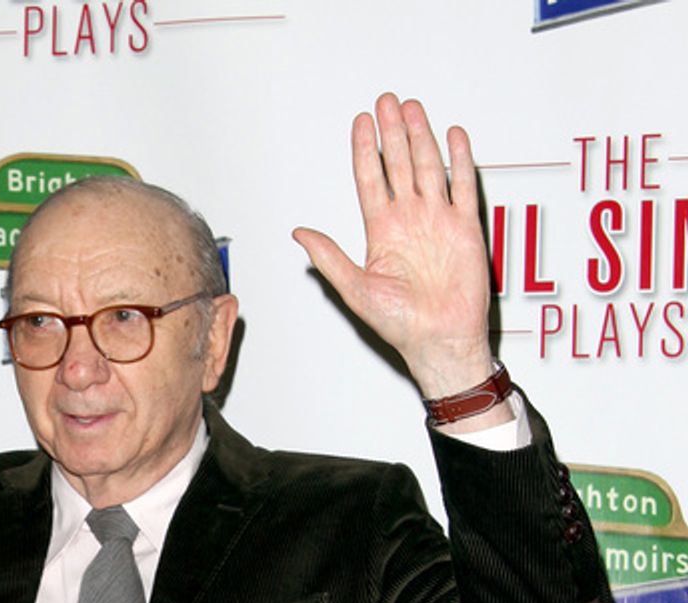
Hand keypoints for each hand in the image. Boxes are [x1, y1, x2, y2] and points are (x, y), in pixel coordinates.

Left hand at [293, 94, 498, 405]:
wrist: (439, 340)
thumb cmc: (398, 323)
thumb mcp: (354, 288)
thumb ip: (329, 257)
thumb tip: (299, 234)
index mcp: (381, 232)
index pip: (370, 180)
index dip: (365, 150)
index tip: (360, 122)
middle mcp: (409, 221)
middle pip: (399, 165)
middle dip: (392, 132)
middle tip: (386, 101)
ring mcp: (438, 221)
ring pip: (428, 168)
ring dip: (421, 137)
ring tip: (412, 108)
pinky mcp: (466, 229)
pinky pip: (463, 187)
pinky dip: (459, 161)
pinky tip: (453, 136)